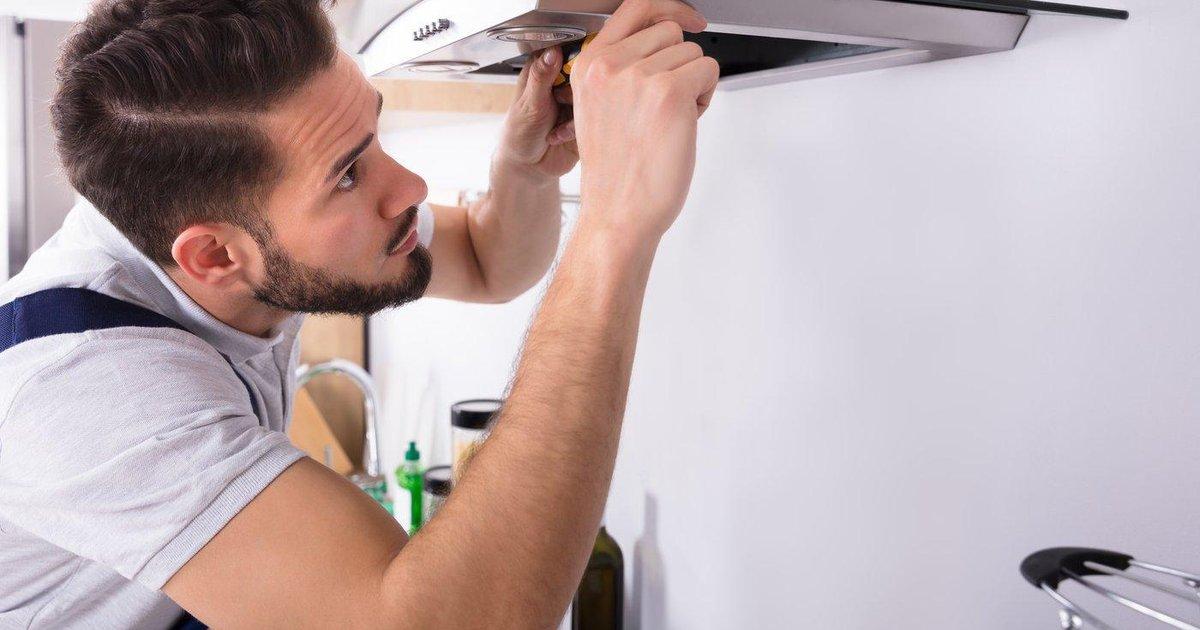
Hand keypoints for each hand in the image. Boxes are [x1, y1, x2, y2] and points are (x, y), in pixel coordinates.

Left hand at [495, 46, 579, 180]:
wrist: (528, 167)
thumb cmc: (520, 133)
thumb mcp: (529, 103)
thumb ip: (542, 77)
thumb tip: (552, 52)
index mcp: (546, 70)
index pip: (566, 52)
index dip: (573, 60)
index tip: (571, 73)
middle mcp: (563, 83)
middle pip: (585, 73)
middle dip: (575, 91)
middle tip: (559, 102)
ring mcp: (577, 101)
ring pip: (592, 96)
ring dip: (574, 113)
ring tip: (555, 127)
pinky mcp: (586, 120)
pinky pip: (594, 117)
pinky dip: (577, 128)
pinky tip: (559, 136)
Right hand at [570, 0, 718, 243]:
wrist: (617, 212)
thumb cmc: (614, 172)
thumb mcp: (599, 108)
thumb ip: (620, 70)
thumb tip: (661, 44)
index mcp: (588, 65)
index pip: (636, 8)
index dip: (670, 10)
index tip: (690, 20)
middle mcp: (610, 65)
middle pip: (670, 32)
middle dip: (679, 64)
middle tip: (664, 105)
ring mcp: (638, 77)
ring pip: (692, 53)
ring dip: (692, 84)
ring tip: (668, 120)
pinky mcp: (669, 92)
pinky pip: (708, 71)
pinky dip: (705, 98)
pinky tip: (683, 124)